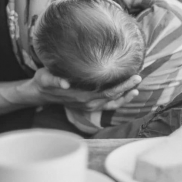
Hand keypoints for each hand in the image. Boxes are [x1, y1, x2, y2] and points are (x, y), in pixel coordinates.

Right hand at [24, 68, 141, 111]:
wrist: (42, 93)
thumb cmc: (45, 81)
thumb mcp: (45, 77)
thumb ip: (55, 80)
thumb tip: (65, 83)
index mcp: (81, 96)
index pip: (107, 92)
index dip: (121, 86)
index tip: (132, 76)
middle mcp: (88, 102)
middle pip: (113, 96)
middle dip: (127, 87)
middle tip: (139, 76)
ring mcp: (90, 105)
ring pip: (113, 102)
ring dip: (126, 95)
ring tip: (137, 85)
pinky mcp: (91, 104)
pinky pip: (109, 104)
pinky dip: (120, 99)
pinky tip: (129, 92)